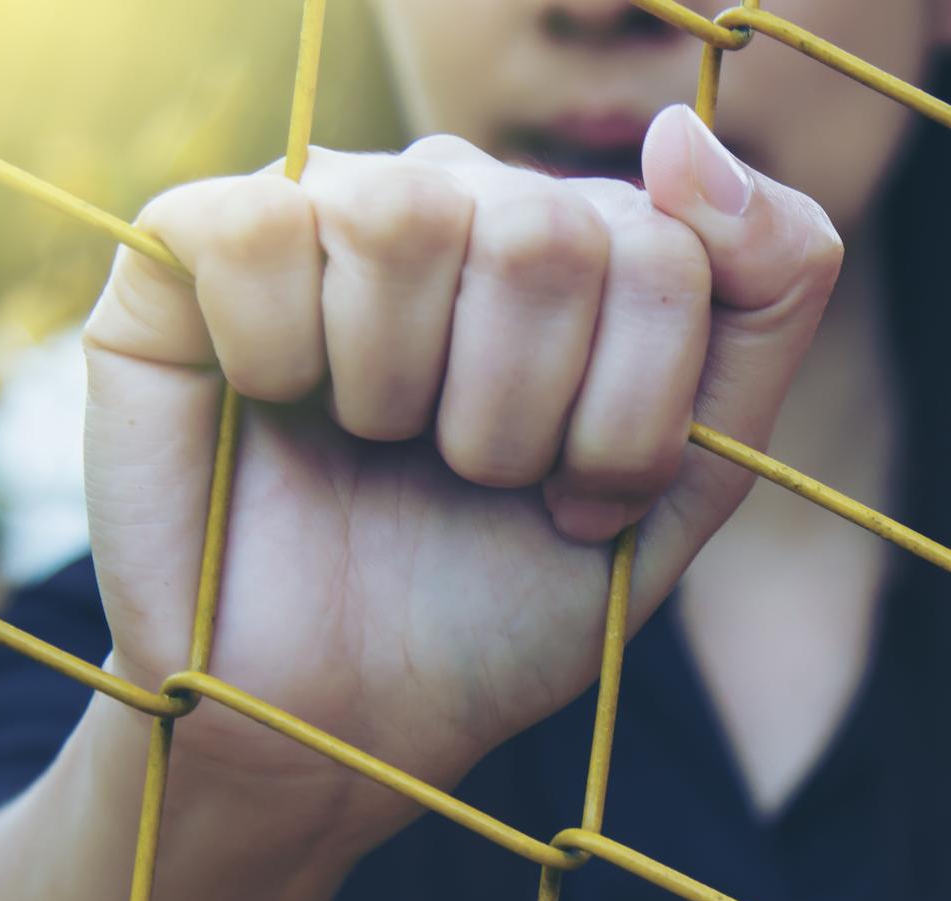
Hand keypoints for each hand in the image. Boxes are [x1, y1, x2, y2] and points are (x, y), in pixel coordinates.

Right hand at [81, 107, 840, 854]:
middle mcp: (461, 200)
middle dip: (525, 419)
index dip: (636, 416)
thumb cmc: (506, 596)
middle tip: (477, 484)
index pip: (672, 251)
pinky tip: (282, 405)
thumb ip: (760, 303)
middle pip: (548, 235)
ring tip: (384, 448)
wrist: (342, 720)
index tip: (585, 500)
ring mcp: (330, 210)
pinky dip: (284, 361)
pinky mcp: (190, 244)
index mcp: (583, 244)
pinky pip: (261, 233)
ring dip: (409, 395)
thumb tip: (684, 130)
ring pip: (410, 217)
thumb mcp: (686, 480)